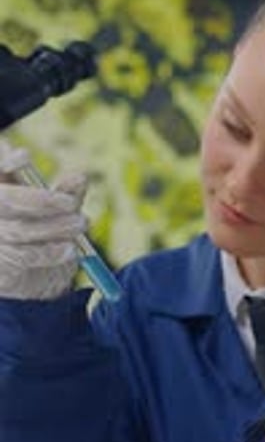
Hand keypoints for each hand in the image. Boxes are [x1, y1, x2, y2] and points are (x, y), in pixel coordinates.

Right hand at [0, 139, 87, 298]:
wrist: (38, 284)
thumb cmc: (47, 238)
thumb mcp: (60, 214)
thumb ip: (67, 195)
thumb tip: (80, 177)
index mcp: (3, 189)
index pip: (0, 169)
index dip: (6, 161)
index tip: (25, 157)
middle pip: (5, 200)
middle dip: (40, 200)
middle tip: (72, 204)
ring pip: (17, 229)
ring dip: (53, 227)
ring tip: (81, 225)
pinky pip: (21, 256)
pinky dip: (49, 252)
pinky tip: (69, 250)